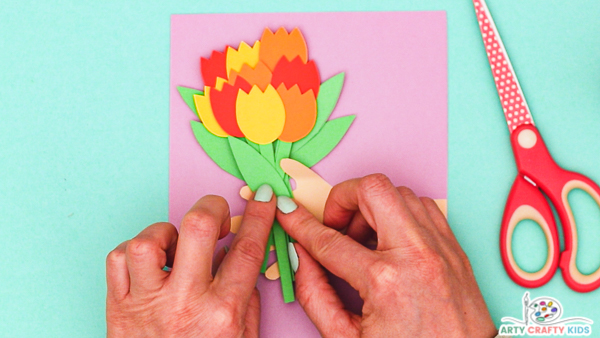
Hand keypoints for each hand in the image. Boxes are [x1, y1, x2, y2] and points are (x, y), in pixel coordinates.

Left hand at [106, 185, 275, 336]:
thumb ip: (245, 296)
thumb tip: (239, 256)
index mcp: (221, 312)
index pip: (247, 249)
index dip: (258, 216)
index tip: (262, 197)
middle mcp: (184, 302)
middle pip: (197, 228)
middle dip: (211, 208)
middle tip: (215, 216)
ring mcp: (147, 304)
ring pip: (148, 241)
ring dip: (166, 233)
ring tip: (175, 247)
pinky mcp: (118, 308)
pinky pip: (117, 259)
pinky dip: (134, 253)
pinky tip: (150, 265)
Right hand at [276, 174, 495, 336]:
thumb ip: (314, 293)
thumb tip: (301, 256)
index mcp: (385, 281)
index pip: (329, 240)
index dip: (300, 224)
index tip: (288, 212)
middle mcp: (417, 254)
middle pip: (373, 190)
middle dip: (343, 198)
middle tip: (334, 224)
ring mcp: (440, 247)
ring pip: (399, 192)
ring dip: (372, 207)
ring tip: (362, 238)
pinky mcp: (454, 248)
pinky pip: (423, 206)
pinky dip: (399, 213)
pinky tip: (388, 240)